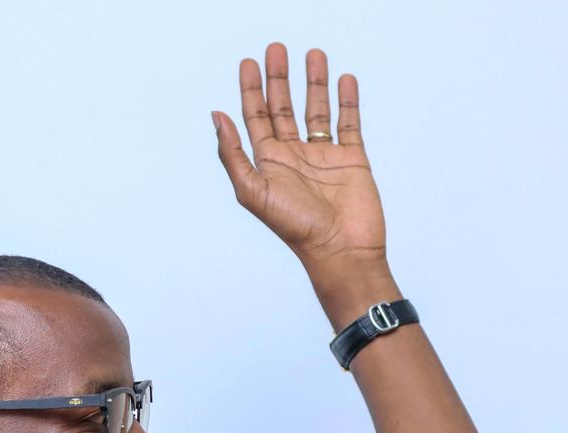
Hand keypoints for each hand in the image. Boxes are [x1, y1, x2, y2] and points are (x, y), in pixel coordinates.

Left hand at [213, 44, 387, 272]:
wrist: (341, 249)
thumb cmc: (295, 227)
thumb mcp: (253, 191)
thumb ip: (233, 154)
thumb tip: (216, 116)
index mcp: (268, 163)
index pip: (255, 118)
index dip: (251, 90)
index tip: (249, 63)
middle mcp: (293, 156)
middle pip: (283, 108)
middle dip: (279, 79)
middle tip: (276, 49)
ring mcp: (323, 156)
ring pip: (316, 110)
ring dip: (314, 82)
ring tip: (313, 54)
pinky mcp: (351, 159)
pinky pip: (348, 123)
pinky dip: (347, 100)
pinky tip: (344, 79)